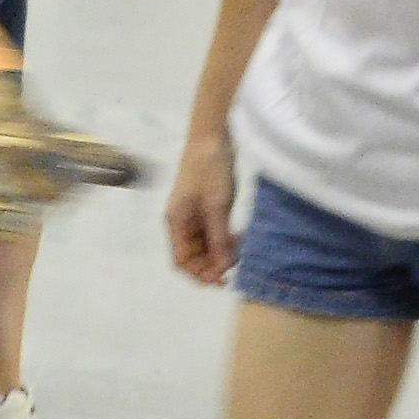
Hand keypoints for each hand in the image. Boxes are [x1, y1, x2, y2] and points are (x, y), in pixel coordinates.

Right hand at [165, 132, 240, 285]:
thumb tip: (223, 267)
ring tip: (242, 250)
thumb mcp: (216, 206)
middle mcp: (182, 223)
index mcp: (176, 222)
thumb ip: (218, 238)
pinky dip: (226, 240)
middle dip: (213, 265)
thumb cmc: (209, 170)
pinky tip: (240, 237)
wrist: (212, 139)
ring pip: (205, 247)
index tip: (223, 279)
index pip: (181, 261)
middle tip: (237, 266)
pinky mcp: (206, 209)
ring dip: (221, 253)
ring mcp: (194, 216)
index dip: (199, 274)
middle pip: (193, 257)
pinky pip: (214, 234)